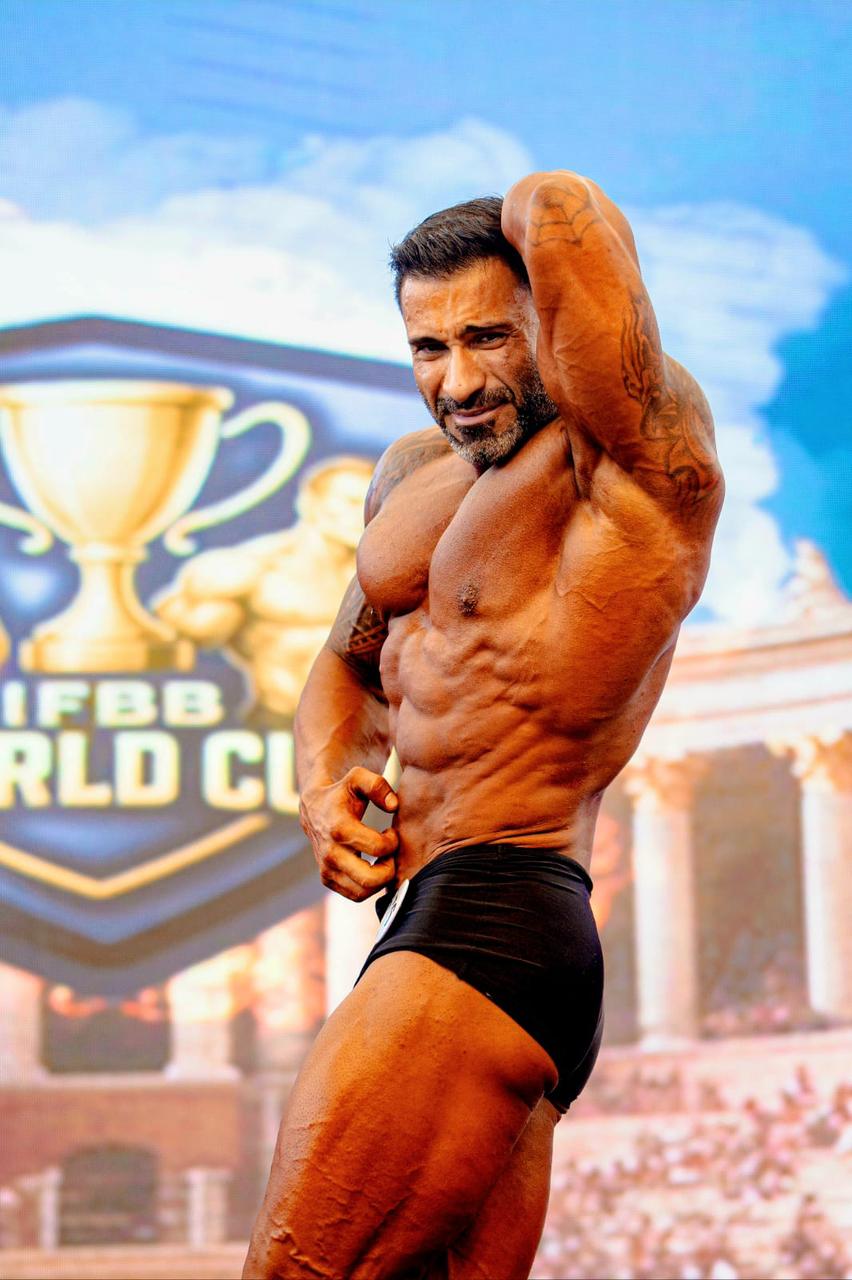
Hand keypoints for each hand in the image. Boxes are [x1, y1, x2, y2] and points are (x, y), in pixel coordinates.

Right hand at [299, 766, 398, 900]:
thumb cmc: (341, 792)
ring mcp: (327, 869)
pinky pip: (354, 895)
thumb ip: (378, 785)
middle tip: (389, 854)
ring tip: (381, 861)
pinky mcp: (327, 879)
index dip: (392, 842)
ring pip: (362, 893)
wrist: (313, 808)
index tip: (390, 832)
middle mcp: (330, 853)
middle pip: (370, 880)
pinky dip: (368, 886)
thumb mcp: (357, 778)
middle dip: (389, 869)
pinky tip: (371, 867)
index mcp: (339, 828)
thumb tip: (393, 806)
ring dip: (380, 880)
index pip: (378, 848)